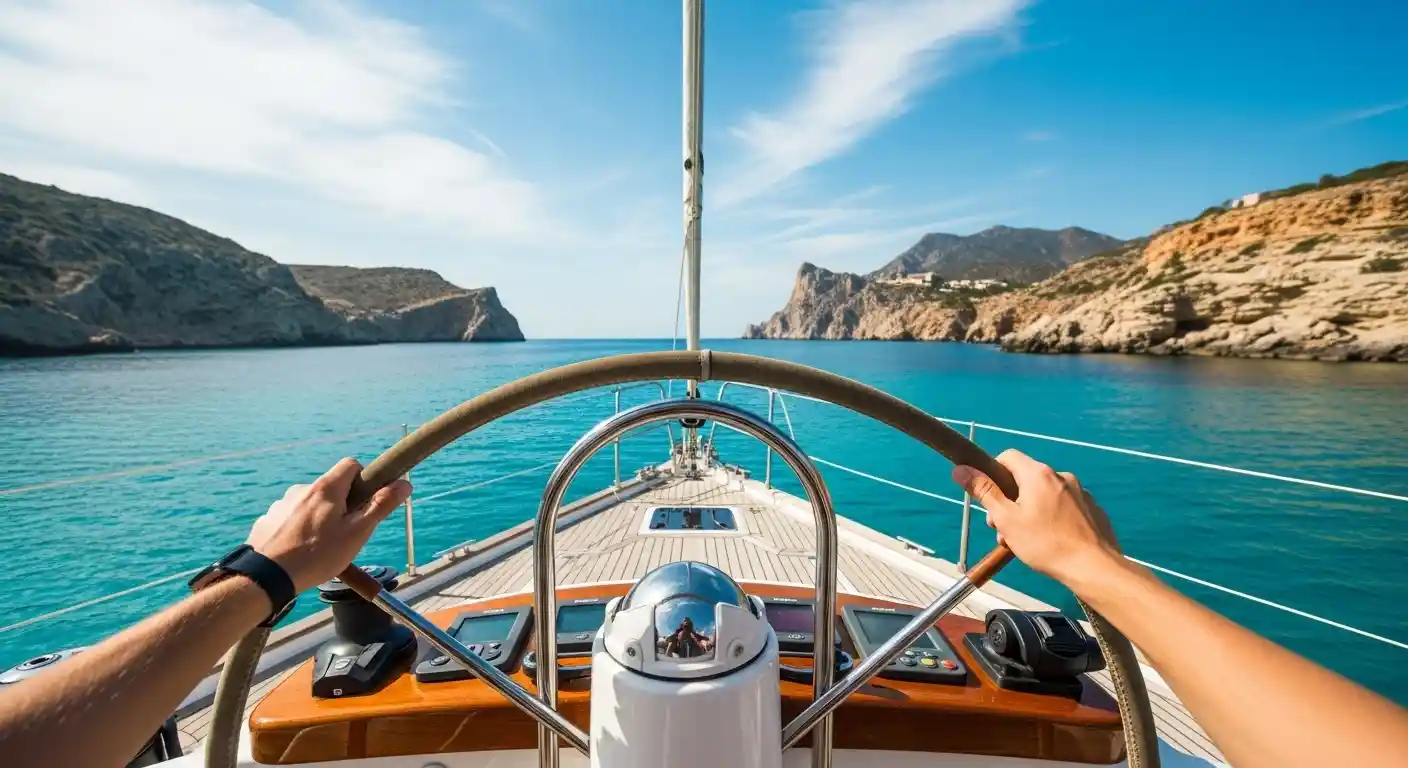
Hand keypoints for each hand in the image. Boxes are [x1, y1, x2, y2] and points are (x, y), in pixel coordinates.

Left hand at [246, 458, 411, 591]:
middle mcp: (302, 489)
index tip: (364, 502)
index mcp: (326, 488)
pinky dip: (298, 529)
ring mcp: (282, 504)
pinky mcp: (268, 520)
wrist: (268, 576)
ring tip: (319, 548)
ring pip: (310, 504)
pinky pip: (290, 517)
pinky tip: (298, 550)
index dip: (364, 479)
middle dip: (341, 505)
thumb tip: (404, 484)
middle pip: (330, 487)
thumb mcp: (357, 533)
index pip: (351, 465)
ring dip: (319, 518)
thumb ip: (381, 506)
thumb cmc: (318, 555)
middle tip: (344, 533)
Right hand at [951, 449, 1120, 587]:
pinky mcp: (1091, 509)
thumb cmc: (1045, 544)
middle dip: (1010, 501)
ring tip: (1026, 541)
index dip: (993, 474)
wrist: (1093, 567)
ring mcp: (1080, 492)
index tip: (990, 499)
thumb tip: (961, 469)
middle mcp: (1061, 476)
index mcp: (1038, 474)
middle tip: (1003, 529)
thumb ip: (984, 492)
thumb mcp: (1006, 519)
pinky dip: (1052, 519)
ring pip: (1044, 496)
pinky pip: (1064, 507)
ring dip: (1029, 513)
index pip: (1008, 457)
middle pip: (1025, 479)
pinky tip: (1051, 542)